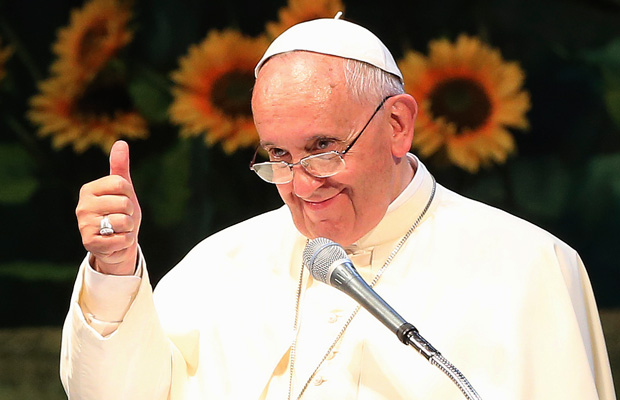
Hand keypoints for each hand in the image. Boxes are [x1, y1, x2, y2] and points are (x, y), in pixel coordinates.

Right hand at [76, 141, 141, 274]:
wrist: (117, 243)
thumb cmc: (120, 212)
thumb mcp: (123, 189)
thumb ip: (120, 167)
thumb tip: (121, 142)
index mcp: (88, 189)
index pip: (121, 184)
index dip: (129, 194)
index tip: (122, 201)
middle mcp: (82, 206)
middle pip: (124, 203)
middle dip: (130, 213)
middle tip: (120, 218)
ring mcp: (84, 226)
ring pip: (124, 221)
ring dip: (128, 228)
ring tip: (118, 229)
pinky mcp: (89, 243)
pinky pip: (122, 239)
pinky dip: (125, 241)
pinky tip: (116, 241)